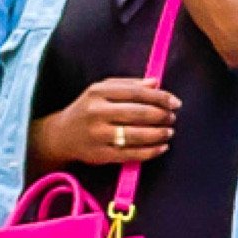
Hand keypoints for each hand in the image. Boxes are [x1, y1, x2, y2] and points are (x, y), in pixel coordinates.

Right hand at [28, 77, 179, 171]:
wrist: (61, 135)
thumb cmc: (88, 109)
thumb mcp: (102, 90)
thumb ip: (129, 85)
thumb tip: (157, 83)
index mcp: (98, 92)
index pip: (136, 93)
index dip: (160, 98)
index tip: (175, 102)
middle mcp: (97, 112)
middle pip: (138, 113)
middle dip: (161, 116)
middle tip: (172, 118)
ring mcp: (98, 135)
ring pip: (137, 134)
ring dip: (159, 134)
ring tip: (169, 132)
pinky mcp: (101, 154)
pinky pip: (131, 153)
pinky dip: (151, 151)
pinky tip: (162, 147)